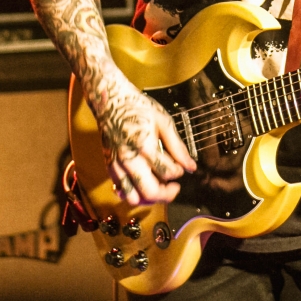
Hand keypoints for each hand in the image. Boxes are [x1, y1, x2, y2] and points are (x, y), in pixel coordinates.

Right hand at [95, 77, 196, 205]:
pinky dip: (133, 194)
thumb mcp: (163, 121)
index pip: (168, 172)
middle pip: (151, 192)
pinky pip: (120, 191)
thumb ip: (178, 146)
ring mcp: (117, 165)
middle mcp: (130, 160)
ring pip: (133, 198)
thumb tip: (191, 165)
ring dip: (149, 198)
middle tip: (174, 187)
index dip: (179, 173)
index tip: (181, 167)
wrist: (110, 101)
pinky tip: (142, 186)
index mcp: (145, 147)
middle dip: (167, 194)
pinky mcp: (109, 167)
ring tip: (158, 188)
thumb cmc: (138, 108)